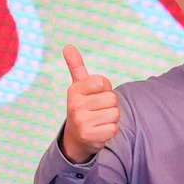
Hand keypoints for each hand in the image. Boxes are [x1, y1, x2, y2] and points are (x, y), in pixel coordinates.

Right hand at [56, 44, 124, 160]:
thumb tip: (68, 46)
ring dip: (112, 118)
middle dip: (110, 105)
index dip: (105, 88)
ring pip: (115, 113)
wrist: (76, 137)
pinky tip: (100, 130)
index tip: (96, 95)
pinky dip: (111, 130)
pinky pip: (114, 128)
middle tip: (99, 110)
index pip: (103, 82)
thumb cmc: (83, 107)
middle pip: (112, 98)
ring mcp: (81, 121)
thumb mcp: (78, 86)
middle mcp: (75, 105)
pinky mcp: (90, 135)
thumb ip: (76, 66)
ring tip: (100, 120)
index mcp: (74, 90)